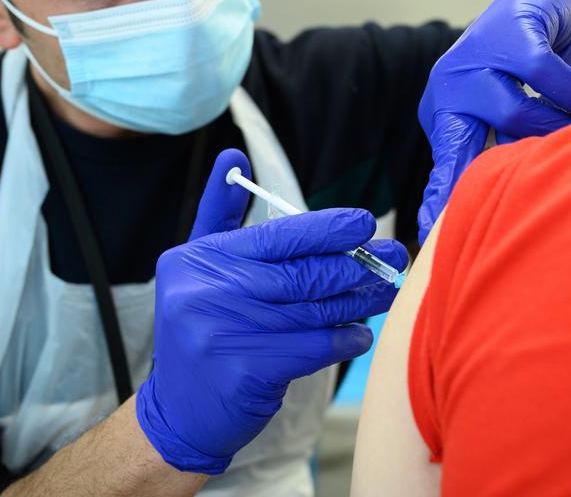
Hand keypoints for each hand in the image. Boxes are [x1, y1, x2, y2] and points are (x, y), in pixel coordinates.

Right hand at [137, 148, 408, 473]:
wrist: (179, 412)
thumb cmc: (203, 330)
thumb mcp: (198, 268)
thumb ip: (221, 215)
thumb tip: (234, 157)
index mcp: (200, 259)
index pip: (278, 235)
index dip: (327, 228)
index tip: (363, 222)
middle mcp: (209, 291)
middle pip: (302, 272)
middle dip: (356, 263)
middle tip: (392, 256)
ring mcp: (226, 333)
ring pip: (315, 309)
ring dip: (359, 300)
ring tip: (385, 292)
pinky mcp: (248, 372)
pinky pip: (315, 346)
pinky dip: (345, 339)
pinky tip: (361, 334)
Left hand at [417, 0, 570, 241]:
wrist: (540, 3)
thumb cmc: (518, 74)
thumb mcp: (497, 116)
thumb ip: (492, 156)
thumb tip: (493, 217)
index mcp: (443, 112)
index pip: (442, 163)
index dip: (440, 197)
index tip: (430, 232)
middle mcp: (450, 85)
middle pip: (467, 143)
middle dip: (495, 172)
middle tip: (529, 188)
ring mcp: (476, 55)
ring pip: (516, 114)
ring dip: (556, 127)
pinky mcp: (511, 31)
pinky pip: (547, 77)